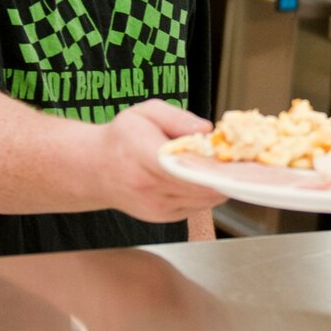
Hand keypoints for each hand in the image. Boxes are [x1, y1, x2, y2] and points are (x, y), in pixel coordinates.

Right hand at [94, 100, 229, 222]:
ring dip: (219, 184)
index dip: (214, 164)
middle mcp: (149, 188)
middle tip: (236, 157)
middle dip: (224, 174)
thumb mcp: (146, 113)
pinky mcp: (164, 217)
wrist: (94, 169)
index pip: (187, 168)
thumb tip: (206, 129)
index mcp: (143, 157)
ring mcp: (157, 207)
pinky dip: (207, 193)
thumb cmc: (122, 138)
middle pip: (202, 187)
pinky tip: (204, 178)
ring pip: (205, 200)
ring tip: (221, 166)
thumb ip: (177, 118)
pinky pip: (198, 206)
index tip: (230, 154)